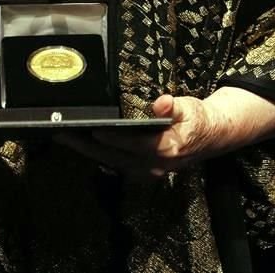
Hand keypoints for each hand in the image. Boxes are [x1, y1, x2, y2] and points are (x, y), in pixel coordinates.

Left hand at [60, 94, 217, 177]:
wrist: (211, 137)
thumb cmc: (197, 119)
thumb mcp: (189, 107)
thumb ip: (173, 106)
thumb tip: (161, 103)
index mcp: (166, 148)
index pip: (132, 143)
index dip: (112, 137)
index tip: (91, 129)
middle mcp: (154, 165)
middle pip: (114, 157)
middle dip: (87, 146)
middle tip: (62, 134)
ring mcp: (148, 171)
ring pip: (112, 163)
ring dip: (89, 152)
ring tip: (66, 138)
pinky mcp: (144, 171)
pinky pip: (117, 164)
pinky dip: (100, 155)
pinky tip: (85, 146)